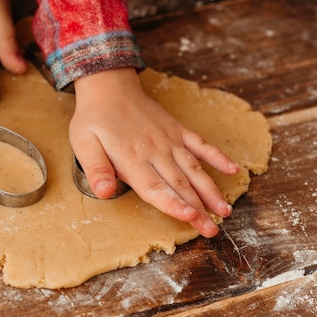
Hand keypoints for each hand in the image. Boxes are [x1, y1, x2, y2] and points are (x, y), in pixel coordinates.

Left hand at [70, 68, 238, 237]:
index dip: (173, 205)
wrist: (108, 85)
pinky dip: (217, 157)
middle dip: (197, 209)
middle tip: (213, 230)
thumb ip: (97, 169)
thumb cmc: (94, 118)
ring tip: (225, 211)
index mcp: (132, 159)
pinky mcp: (176, 129)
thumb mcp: (84, 144)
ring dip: (211, 190)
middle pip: (179, 185)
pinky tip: (233, 169)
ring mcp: (169, 140)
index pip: (155, 188)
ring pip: (194, 169)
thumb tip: (104, 193)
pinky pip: (201, 144)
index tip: (190, 219)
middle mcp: (155, 151)